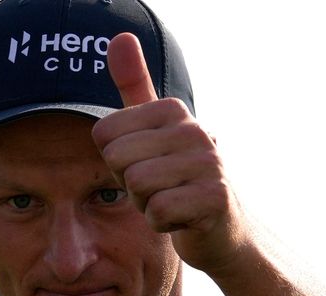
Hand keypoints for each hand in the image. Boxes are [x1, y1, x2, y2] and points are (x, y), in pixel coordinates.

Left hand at [92, 33, 248, 274]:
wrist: (222, 229)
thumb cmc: (177, 179)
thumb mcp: (153, 131)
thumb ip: (134, 87)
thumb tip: (119, 36)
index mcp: (173, 110)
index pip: (103, 135)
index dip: (116, 161)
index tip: (146, 166)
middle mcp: (194, 129)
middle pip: (118, 160)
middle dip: (130, 185)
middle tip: (158, 188)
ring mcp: (209, 163)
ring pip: (137, 185)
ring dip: (146, 204)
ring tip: (170, 200)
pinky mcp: (215, 198)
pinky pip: (157, 212)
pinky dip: (162, 223)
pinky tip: (182, 218)